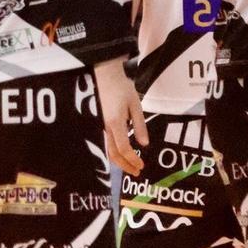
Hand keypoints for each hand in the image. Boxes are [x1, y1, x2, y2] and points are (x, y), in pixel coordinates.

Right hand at [94, 56, 148, 175]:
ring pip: (109, 149)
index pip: (123, 149)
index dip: (132, 160)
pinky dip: (116, 152)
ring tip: (131, 166)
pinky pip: (108, 142)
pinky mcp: (102, 123)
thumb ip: (139, 125)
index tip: (142, 166)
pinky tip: (123, 153)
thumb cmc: (122, 88)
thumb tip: (144, 144)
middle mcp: (107, 127)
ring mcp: (103, 126)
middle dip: (125, 166)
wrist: (105, 75)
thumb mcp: (135, 104)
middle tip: (136, 172)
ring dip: (120, 161)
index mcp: (115, 123)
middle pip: (114, 154)